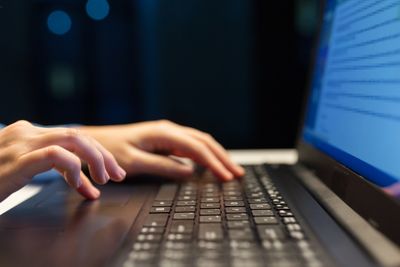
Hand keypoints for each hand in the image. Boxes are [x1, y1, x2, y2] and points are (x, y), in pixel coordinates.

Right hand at [0, 121, 125, 200]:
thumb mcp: (26, 173)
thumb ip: (58, 173)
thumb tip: (88, 186)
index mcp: (29, 134)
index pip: (74, 137)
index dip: (97, 154)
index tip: (111, 172)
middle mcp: (27, 133)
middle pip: (79, 136)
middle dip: (103, 155)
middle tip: (117, 175)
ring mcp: (21, 143)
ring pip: (74, 140)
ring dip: (96, 159)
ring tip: (105, 180)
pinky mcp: (17, 160)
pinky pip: (56, 156)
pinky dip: (74, 169)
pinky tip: (78, 184)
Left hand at [79, 120, 244, 180]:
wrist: (94, 142)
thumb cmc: (109, 152)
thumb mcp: (134, 163)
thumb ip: (163, 167)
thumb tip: (189, 172)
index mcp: (163, 133)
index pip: (197, 148)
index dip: (214, 163)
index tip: (226, 177)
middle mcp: (169, 130)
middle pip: (204, 141)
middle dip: (222, 157)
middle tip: (237, 173)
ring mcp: (168, 134)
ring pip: (200, 142)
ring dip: (216, 155)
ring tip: (230, 169)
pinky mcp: (165, 141)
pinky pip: (190, 146)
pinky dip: (204, 156)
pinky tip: (211, 164)